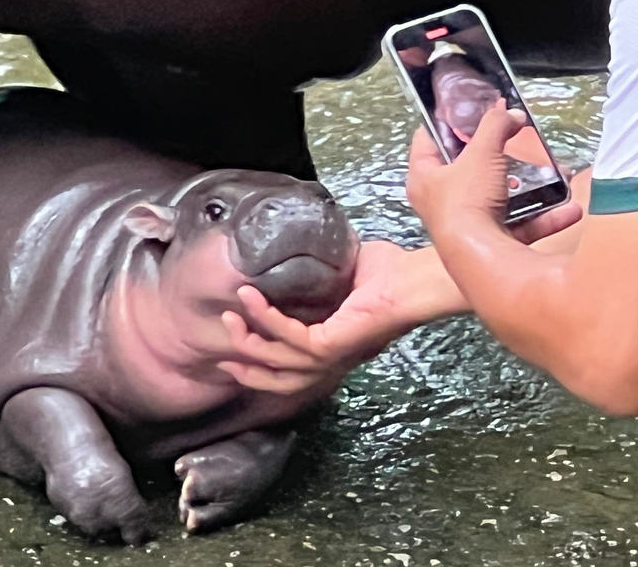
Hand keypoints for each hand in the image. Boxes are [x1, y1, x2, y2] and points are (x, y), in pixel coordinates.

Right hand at [217, 241, 439, 393]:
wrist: (415, 278)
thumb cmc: (391, 274)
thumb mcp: (344, 276)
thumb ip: (320, 277)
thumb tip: (296, 258)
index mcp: (335, 348)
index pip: (292, 370)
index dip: (261, 368)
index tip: (233, 356)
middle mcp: (332, 360)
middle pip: (280, 380)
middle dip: (248, 369)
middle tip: (222, 355)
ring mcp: (332, 355)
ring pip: (277, 360)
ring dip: (248, 341)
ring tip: (229, 317)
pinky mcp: (331, 344)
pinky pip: (288, 335)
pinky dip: (265, 316)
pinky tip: (250, 297)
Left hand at [407, 99, 582, 242]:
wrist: (480, 258)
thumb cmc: (467, 200)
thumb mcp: (482, 151)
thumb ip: (496, 126)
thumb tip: (512, 114)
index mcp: (423, 177)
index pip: (426, 139)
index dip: (445, 121)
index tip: (468, 109)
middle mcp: (439, 202)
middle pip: (467, 170)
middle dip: (497, 156)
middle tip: (517, 140)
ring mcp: (466, 225)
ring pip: (499, 199)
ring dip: (529, 188)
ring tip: (554, 173)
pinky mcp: (490, 245)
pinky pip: (521, 226)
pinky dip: (545, 218)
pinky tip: (569, 208)